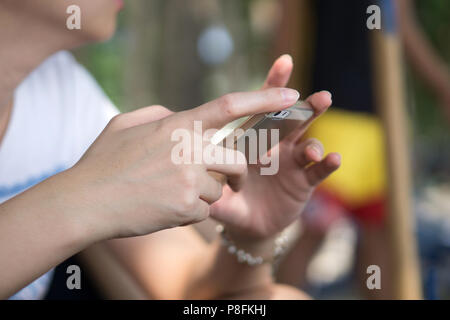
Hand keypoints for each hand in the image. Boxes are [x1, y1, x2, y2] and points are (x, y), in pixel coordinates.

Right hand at [65, 88, 300, 239]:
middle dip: (234, 173)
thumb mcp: (127, 123)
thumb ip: (161, 113)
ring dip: (203, 195)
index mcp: (178, 125)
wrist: (86, 202)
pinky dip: (190, 212)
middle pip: (236, 161)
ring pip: (219, 190)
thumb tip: (181, 114)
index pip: (230, 106)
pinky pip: (204, 211)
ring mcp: (189, 180)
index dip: (264, 99)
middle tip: (220, 178)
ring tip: (171, 194)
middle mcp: (189, 150)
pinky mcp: (187, 208)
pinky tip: (164, 207)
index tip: (291, 96)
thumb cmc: (104, 162)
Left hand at [210, 55, 340, 238]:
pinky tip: (334, 158)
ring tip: (325, 137)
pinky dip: (326, 163)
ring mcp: (291, 163)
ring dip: (318, 132)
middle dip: (306, 106)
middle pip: (293, 120)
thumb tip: (174, 160)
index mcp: (254, 139)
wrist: (245, 225)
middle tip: (321, 95)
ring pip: (308, 141)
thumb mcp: (213, 183)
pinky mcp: (303, 183)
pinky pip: (317, 172)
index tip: (285, 61)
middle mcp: (276, 146)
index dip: (273, 85)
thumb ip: (201, 172)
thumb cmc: (228, 198)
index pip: (263, 107)